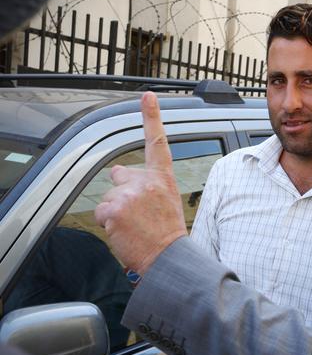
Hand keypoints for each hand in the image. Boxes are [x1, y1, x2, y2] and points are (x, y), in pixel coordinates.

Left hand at [95, 91, 187, 274]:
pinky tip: (124, 232)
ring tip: (133, 227)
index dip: (151, 117)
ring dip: (115, 212)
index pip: (157, 143)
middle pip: (120, 175)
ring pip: (108, 197)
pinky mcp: (114, 210)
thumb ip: (145, 184)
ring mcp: (130, 195)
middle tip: (137, 213)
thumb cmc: (167, 233)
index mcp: (163, 179)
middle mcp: (147, 182)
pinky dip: (108, 224)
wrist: (168, 258)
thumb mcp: (166, 201)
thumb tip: (116, 172)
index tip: (147, 96)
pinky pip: (101, 213)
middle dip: (122, 191)